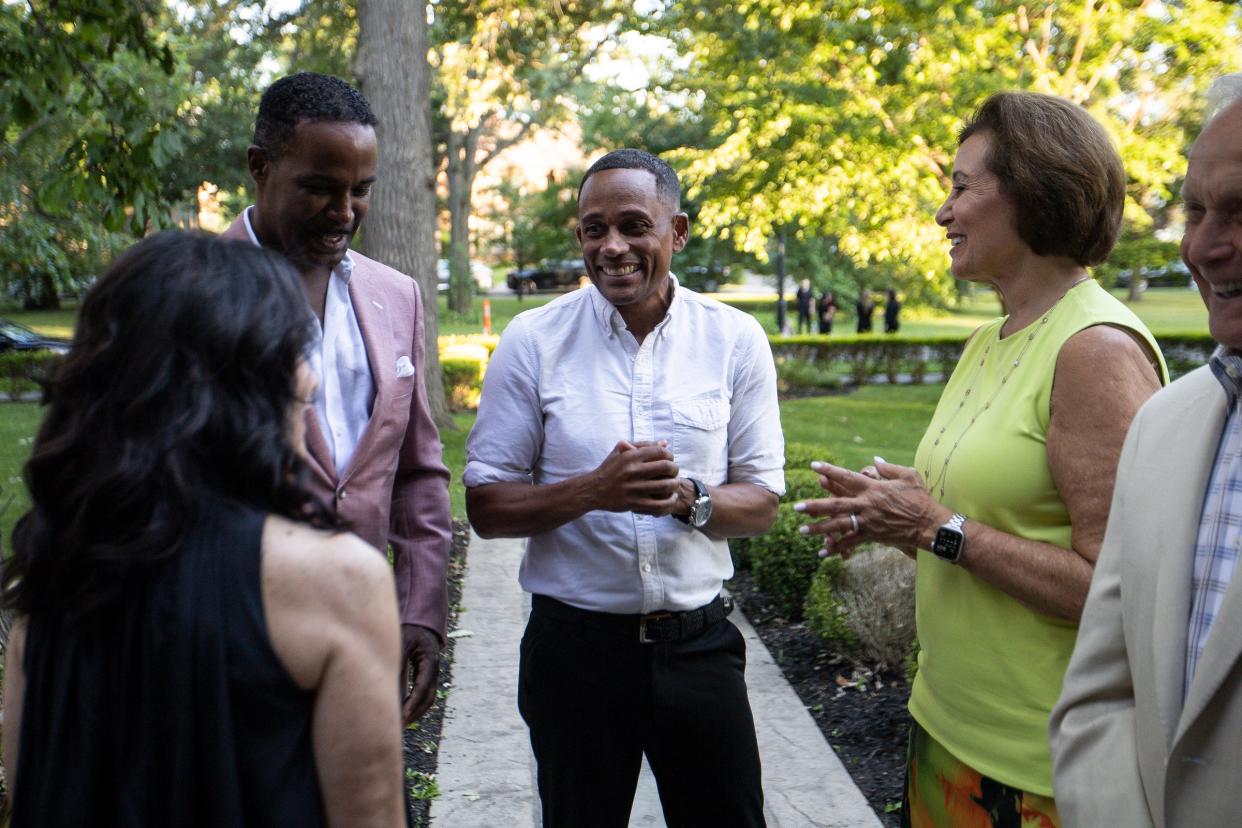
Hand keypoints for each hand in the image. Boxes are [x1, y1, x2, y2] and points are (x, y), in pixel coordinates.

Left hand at [401, 624, 441, 723]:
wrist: (419, 625)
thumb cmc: (409, 632)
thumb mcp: (401, 646)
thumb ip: (398, 666)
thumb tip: (388, 690)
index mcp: (430, 661)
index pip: (422, 688)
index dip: (412, 704)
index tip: (401, 718)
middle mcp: (434, 670)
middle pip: (428, 698)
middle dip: (414, 713)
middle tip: (398, 727)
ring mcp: (431, 675)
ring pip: (427, 699)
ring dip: (414, 712)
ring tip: (398, 725)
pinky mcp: (425, 677)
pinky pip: (421, 695)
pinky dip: (412, 706)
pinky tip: (400, 713)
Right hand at [590, 440, 680, 515]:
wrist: (593, 490)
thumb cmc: (609, 469)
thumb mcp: (620, 452)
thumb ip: (642, 445)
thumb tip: (665, 443)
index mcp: (630, 456)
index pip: (659, 452)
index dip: (670, 455)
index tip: (670, 459)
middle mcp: (632, 471)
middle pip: (666, 467)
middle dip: (675, 469)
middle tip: (674, 472)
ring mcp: (634, 488)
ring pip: (665, 486)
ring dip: (675, 485)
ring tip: (675, 484)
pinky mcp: (634, 503)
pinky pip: (658, 504)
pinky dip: (669, 502)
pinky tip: (671, 499)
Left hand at [795, 457, 947, 558]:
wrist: (930, 524)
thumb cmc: (921, 498)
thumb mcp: (908, 476)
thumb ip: (889, 468)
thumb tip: (875, 459)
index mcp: (873, 488)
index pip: (847, 477)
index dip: (830, 471)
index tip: (813, 466)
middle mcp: (867, 504)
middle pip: (836, 504)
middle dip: (815, 506)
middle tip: (797, 507)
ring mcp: (869, 521)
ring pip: (839, 525)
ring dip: (819, 528)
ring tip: (801, 530)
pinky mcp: (873, 535)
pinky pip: (851, 542)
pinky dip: (837, 548)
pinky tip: (822, 553)